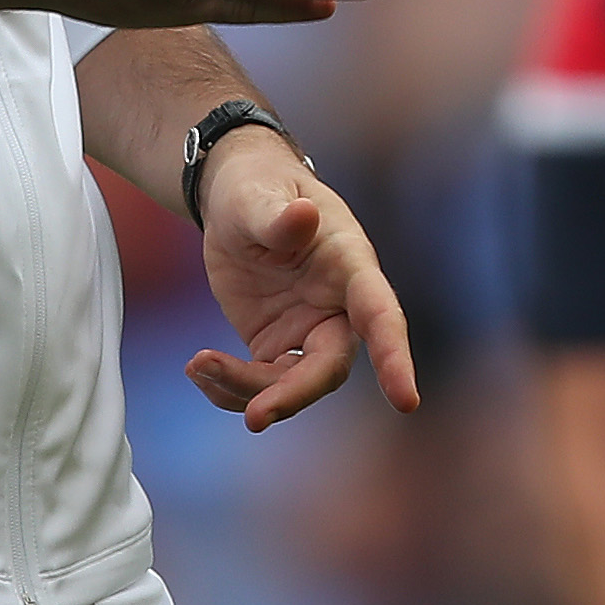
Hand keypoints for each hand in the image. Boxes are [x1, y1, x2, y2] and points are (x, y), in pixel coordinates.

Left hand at [185, 131, 422, 432]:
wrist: (238, 199)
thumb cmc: (258, 187)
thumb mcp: (259, 194)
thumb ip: (278, 213)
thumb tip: (301, 215)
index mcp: (350, 263)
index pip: (380, 314)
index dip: (394, 356)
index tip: (406, 401)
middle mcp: (337, 305)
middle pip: (329, 366)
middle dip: (294, 394)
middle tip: (255, 417)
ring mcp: (307, 330)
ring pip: (291, 383)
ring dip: (246, 389)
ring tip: (198, 366)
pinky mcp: (276, 344)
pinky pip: (259, 383)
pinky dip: (228, 388)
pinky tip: (198, 370)